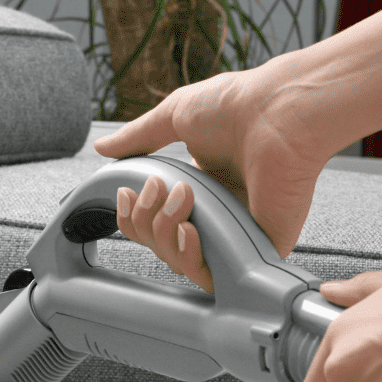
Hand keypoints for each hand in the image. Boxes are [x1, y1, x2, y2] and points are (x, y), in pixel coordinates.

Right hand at [94, 68, 327, 292]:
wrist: (278, 113)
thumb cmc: (237, 106)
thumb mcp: (175, 116)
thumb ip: (138, 138)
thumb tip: (102, 149)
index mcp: (202, 185)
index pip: (155, 218)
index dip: (133, 213)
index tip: (126, 192)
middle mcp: (218, 211)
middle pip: (159, 242)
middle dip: (145, 220)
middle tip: (158, 188)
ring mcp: (236, 232)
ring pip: (180, 261)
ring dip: (164, 232)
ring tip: (182, 198)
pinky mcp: (257, 248)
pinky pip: (213, 275)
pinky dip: (191, 258)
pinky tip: (190, 231)